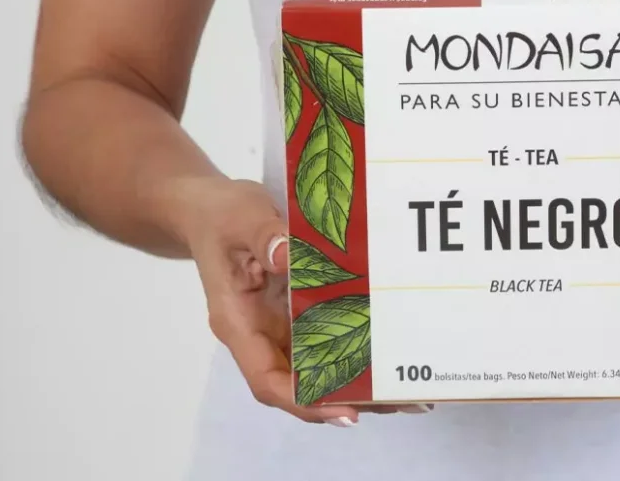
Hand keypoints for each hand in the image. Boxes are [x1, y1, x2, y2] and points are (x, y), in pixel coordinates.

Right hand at [183, 178, 429, 426]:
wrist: (210, 209)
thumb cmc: (222, 216)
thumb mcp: (240, 216)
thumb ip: (263, 234)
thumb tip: (288, 255)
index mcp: (240, 323)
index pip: (267, 379)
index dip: (305, 401)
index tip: (347, 411)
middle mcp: (262, 335)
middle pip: (300, 384)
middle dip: (347, 398)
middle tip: (399, 401)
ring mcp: (281, 328)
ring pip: (318, 368)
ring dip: (358, 382)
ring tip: (408, 391)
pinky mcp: (298, 314)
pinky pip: (327, 340)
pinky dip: (357, 351)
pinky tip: (393, 353)